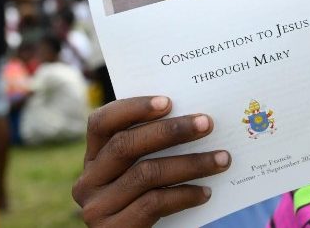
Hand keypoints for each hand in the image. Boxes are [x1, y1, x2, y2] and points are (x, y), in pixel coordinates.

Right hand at [72, 96, 230, 226]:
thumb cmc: (147, 200)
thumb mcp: (140, 171)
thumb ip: (151, 149)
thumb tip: (194, 119)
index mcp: (93, 158)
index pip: (101, 122)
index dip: (132, 108)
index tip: (168, 102)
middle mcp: (87, 181)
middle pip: (126, 145)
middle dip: (171, 131)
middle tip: (206, 123)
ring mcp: (97, 207)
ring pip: (146, 173)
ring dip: (190, 163)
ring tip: (221, 159)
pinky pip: (153, 203)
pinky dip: (184, 195)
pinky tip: (205, 192)